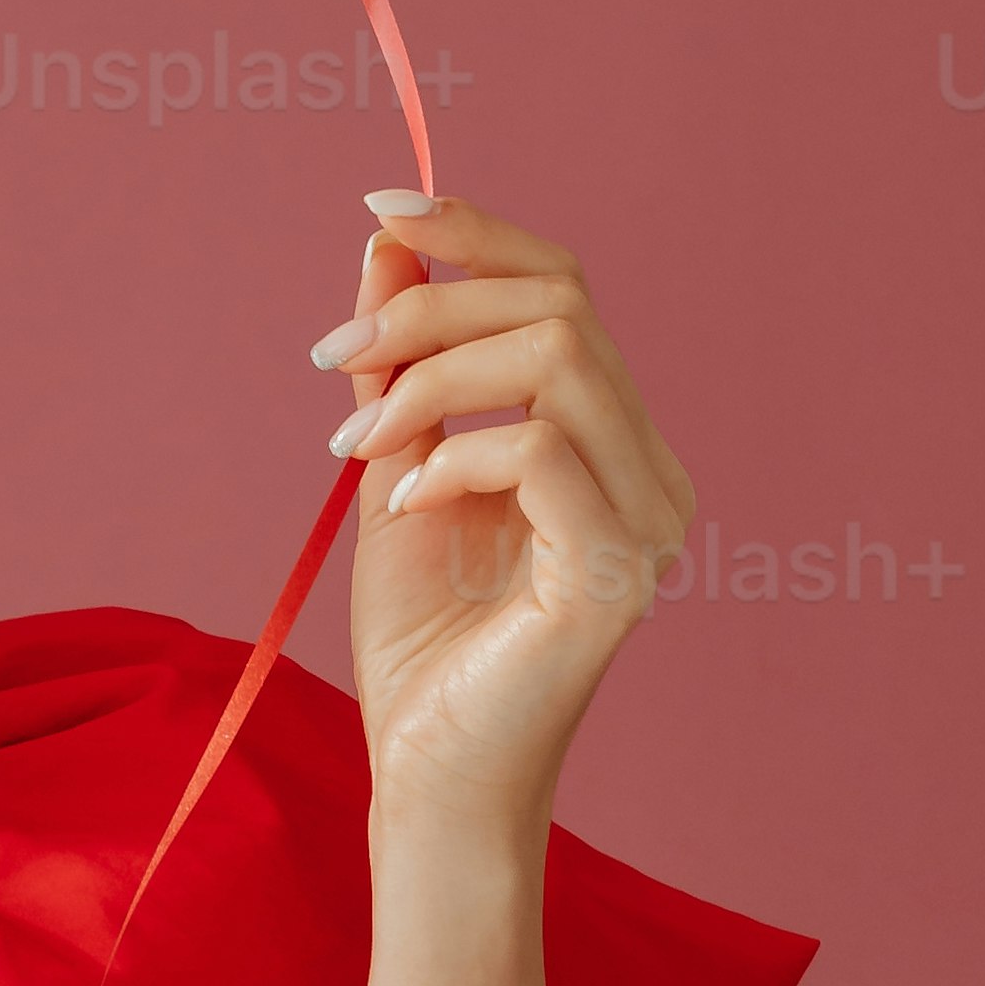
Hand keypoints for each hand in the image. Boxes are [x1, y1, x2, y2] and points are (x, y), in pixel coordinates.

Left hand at [306, 187, 694, 825]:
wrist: (427, 774)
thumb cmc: (423, 641)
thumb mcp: (396, 467)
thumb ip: (401, 362)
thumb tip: (387, 243)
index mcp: (613, 440)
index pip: (565, 288)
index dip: (478, 232)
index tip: (380, 211)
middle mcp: (652, 472)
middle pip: (560, 305)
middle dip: (431, 307)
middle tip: (332, 360)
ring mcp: (647, 524)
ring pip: (558, 358)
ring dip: (433, 376)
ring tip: (357, 442)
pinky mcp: (614, 576)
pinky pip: (543, 451)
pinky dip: (456, 453)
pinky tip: (405, 500)